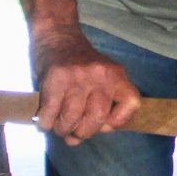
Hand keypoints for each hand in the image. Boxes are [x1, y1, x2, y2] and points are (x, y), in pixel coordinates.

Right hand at [31, 26, 140, 143]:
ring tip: (59, 127)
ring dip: (62, 129)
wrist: (57, 34)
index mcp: (117, 75)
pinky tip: (45, 122)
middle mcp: (100, 75)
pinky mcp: (55, 79)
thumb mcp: (100, 78)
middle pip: (97, 118)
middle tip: (74, 131)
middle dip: (84, 132)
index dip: (118, 121)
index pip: (131, 104)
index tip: (104, 124)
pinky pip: (51, 113)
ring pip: (72, 119)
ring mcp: (77, 77)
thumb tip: (74, 141)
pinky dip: (46, 124)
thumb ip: (95, 108)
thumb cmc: (79, 64)